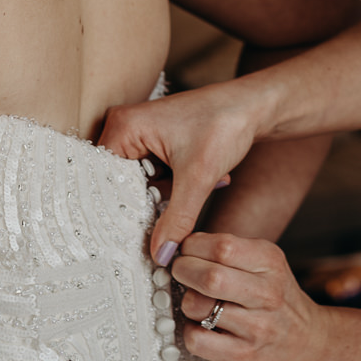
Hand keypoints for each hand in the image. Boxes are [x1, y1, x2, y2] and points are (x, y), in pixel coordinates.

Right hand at [100, 79, 263, 263]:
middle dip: (151, 199)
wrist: (255, 106)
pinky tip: (200, 176)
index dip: (121, 209)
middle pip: (121, 183)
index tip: (135, 236)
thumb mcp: (198, 178)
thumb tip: (160, 254)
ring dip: (168, 191)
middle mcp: (125, 127)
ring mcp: (140, 133)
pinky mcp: (155, 141)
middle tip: (177, 202)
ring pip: (140, 182)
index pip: (105, 180)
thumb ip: (177, 219)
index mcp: (124, 126)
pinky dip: (175, 183)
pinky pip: (153, 175)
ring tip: (198, 179)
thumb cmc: (226, 124)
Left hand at [172, 233, 334, 360]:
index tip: (187, 250)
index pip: (221, 246)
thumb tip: (177, 243)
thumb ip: (228, 250)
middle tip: (182, 272)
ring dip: (187, 303)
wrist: (309, 343)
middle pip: (210, 277)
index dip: (192, 246)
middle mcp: (267, 294)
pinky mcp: (243, 356)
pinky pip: (197, 339)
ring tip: (198, 302)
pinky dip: (190, 331)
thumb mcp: (265, 263)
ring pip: (197, 307)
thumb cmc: (276, 299)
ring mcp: (257, 327)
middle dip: (183, 270)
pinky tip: (203, 327)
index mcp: (270, 262)